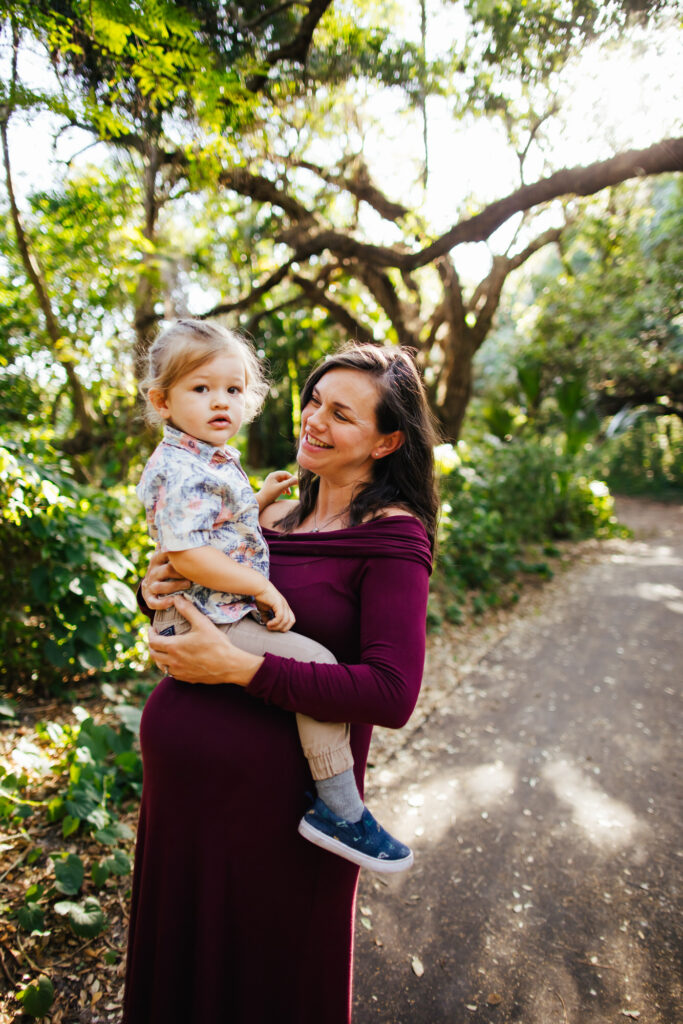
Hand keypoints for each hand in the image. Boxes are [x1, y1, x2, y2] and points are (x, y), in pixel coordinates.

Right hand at [141, 548, 190, 609]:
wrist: (152, 586)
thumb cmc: (168, 568)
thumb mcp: (170, 557)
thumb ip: (177, 547)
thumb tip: (191, 529)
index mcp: (158, 558)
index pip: (166, 553)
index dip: (178, 555)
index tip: (192, 555)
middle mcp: (153, 570)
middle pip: (167, 570)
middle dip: (180, 572)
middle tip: (195, 573)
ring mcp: (150, 584)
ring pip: (161, 586)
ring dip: (175, 586)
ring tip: (188, 585)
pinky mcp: (148, 597)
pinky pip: (153, 601)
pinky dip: (162, 603)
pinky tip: (173, 602)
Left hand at [148, 595, 262, 685]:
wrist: (230, 665)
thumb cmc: (217, 644)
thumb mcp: (202, 623)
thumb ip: (188, 610)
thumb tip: (176, 598)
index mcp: (174, 647)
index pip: (153, 641)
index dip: (150, 634)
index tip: (152, 629)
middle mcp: (173, 661)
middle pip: (154, 655)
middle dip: (152, 646)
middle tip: (157, 638)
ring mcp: (180, 672)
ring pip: (161, 666)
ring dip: (160, 658)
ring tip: (164, 650)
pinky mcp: (187, 679)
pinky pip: (172, 674)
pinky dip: (170, 667)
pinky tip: (176, 662)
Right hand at [253, 580, 295, 631]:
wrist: (259, 587)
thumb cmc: (261, 597)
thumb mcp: (264, 609)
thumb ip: (267, 617)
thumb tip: (268, 624)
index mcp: (285, 607)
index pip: (291, 620)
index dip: (284, 626)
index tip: (274, 627)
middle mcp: (286, 606)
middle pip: (291, 621)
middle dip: (282, 628)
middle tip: (272, 629)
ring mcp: (283, 604)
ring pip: (286, 620)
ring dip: (277, 627)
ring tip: (269, 626)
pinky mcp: (279, 603)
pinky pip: (280, 617)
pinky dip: (275, 623)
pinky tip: (268, 624)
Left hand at [256, 470, 297, 511]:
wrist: (261, 501)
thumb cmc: (270, 494)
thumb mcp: (281, 488)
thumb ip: (289, 483)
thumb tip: (297, 479)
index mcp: (274, 475)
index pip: (286, 473)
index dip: (291, 478)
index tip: (296, 483)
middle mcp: (273, 477)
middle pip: (285, 477)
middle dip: (289, 483)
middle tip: (294, 487)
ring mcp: (272, 481)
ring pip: (283, 482)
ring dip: (287, 487)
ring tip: (289, 493)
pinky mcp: (272, 486)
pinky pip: (280, 485)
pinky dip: (283, 489)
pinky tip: (285, 493)